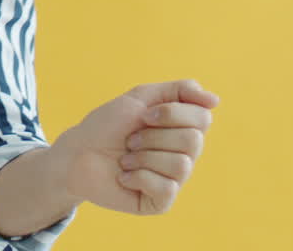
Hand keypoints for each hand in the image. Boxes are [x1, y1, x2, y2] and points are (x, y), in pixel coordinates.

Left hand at [52, 79, 218, 214]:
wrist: (77, 153)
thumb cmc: (107, 125)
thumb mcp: (141, 97)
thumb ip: (178, 91)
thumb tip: (215, 101)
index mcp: (182, 129)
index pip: (203, 118)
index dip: (170, 114)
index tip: (143, 115)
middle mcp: (184, 155)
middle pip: (193, 141)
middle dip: (153, 136)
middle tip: (131, 139)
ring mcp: (174, 180)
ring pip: (180, 165)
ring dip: (143, 156)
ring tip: (126, 158)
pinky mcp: (160, 201)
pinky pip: (166, 188)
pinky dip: (138, 176)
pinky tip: (124, 176)